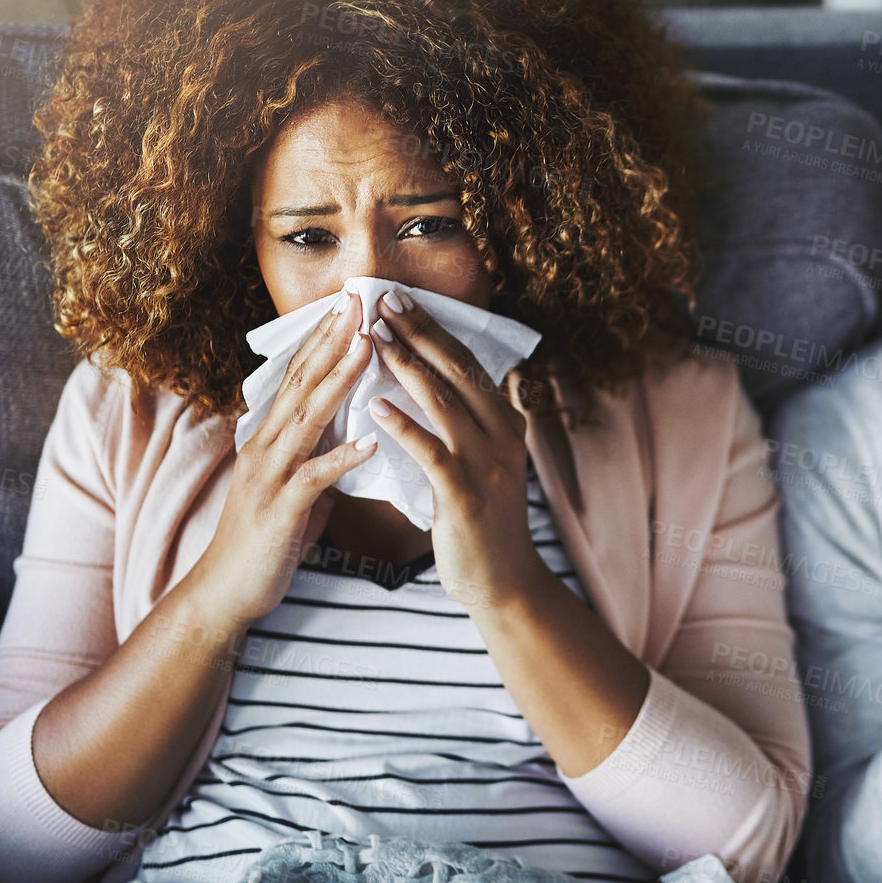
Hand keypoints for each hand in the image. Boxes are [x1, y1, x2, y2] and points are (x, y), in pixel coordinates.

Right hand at [199, 291, 379, 629]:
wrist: (225, 592)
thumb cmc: (265, 539)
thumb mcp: (293, 484)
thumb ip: (316, 453)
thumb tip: (351, 432)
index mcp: (269, 437)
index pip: (298, 376)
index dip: (322, 338)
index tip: (350, 304)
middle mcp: (265, 446)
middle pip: (301, 383)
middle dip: (332, 340)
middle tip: (359, 302)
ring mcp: (269, 476)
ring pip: (307, 419)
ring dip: (339, 381)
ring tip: (367, 348)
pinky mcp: (279, 510)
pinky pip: (314, 479)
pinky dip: (341, 459)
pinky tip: (370, 442)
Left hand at [363, 290, 543, 608]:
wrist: (504, 582)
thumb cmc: (483, 522)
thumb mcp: (486, 463)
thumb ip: (468, 425)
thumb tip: (436, 382)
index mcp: (507, 424)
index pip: (467, 364)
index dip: (433, 329)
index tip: (400, 300)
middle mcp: (503, 436)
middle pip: (457, 371)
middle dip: (418, 332)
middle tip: (383, 301)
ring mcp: (487, 464)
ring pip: (442, 401)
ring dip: (406, 364)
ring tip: (373, 338)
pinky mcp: (464, 493)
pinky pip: (429, 450)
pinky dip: (402, 425)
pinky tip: (375, 405)